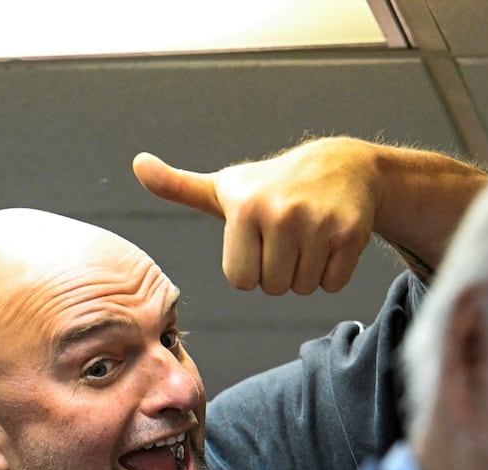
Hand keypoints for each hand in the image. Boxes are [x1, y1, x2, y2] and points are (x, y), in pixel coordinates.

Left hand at [134, 139, 380, 294]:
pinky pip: (331, 284)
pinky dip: (332, 272)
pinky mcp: (350, 234)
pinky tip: (330, 240)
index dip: (250, 266)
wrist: (341, 165)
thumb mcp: (225, 187)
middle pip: (272, 287)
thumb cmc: (272, 184)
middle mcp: (280, 213)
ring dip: (305, 272)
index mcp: (244, 207)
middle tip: (287, 237)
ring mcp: (318, 224)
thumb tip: (137, 164)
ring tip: (308, 236)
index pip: (240, 280)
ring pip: (302, 288)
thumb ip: (179, 186)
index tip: (259, 237)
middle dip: (279, 271)